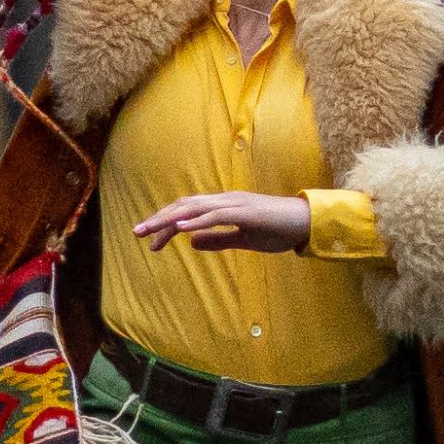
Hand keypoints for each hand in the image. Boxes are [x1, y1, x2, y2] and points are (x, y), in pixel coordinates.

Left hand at [132, 192, 310, 253]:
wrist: (306, 223)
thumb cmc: (277, 230)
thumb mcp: (242, 239)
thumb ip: (217, 239)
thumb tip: (192, 243)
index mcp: (223, 206)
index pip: (187, 212)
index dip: (165, 224)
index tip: (150, 241)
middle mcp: (225, 200)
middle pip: (184, 206)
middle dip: (158, 219)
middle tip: (136, 233)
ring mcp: (235, 204)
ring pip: (195, 209)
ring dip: (169, 220)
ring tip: (149, 231)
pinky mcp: (246, 212)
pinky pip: (216, 216)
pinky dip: (196, 221)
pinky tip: (180, 229)